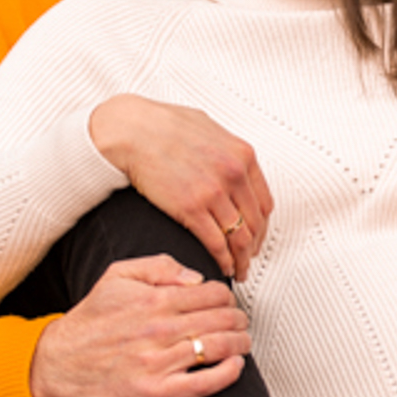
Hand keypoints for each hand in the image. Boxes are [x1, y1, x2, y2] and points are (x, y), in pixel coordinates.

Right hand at [28, 254, 251, 396]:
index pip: (212, 295)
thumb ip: (160, 266)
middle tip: (241, 324)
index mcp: (154, 300)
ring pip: (217, 348)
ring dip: (240, 343)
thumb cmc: (93, 319)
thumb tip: (197, 278)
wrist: (61, 360)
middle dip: (239, 320)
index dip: (228, 298)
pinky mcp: (156, 392)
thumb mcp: (118, 275)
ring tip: (242, 342)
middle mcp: (158, 330)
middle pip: (221, 320)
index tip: (229, 304)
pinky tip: (235, 367)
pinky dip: (228, 374)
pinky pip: (204, 383)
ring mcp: (158, 362)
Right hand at [89, 93, 272, 278]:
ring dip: (241, 260)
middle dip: (253, 248)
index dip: (262, 227)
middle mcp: (234, 174)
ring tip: (237, 271)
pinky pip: (216, 243)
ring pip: (239, 238)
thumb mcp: (209, 129)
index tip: (256, 238)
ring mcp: (214, 192)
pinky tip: (221, 267)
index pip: (264, 203)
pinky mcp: (191, 207)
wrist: (132, 131)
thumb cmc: (162, 125)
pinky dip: (222, 260)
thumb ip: (227, 150)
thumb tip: (234, 164)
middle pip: (255, 224)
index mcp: (243, 155)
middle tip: (248, 260)